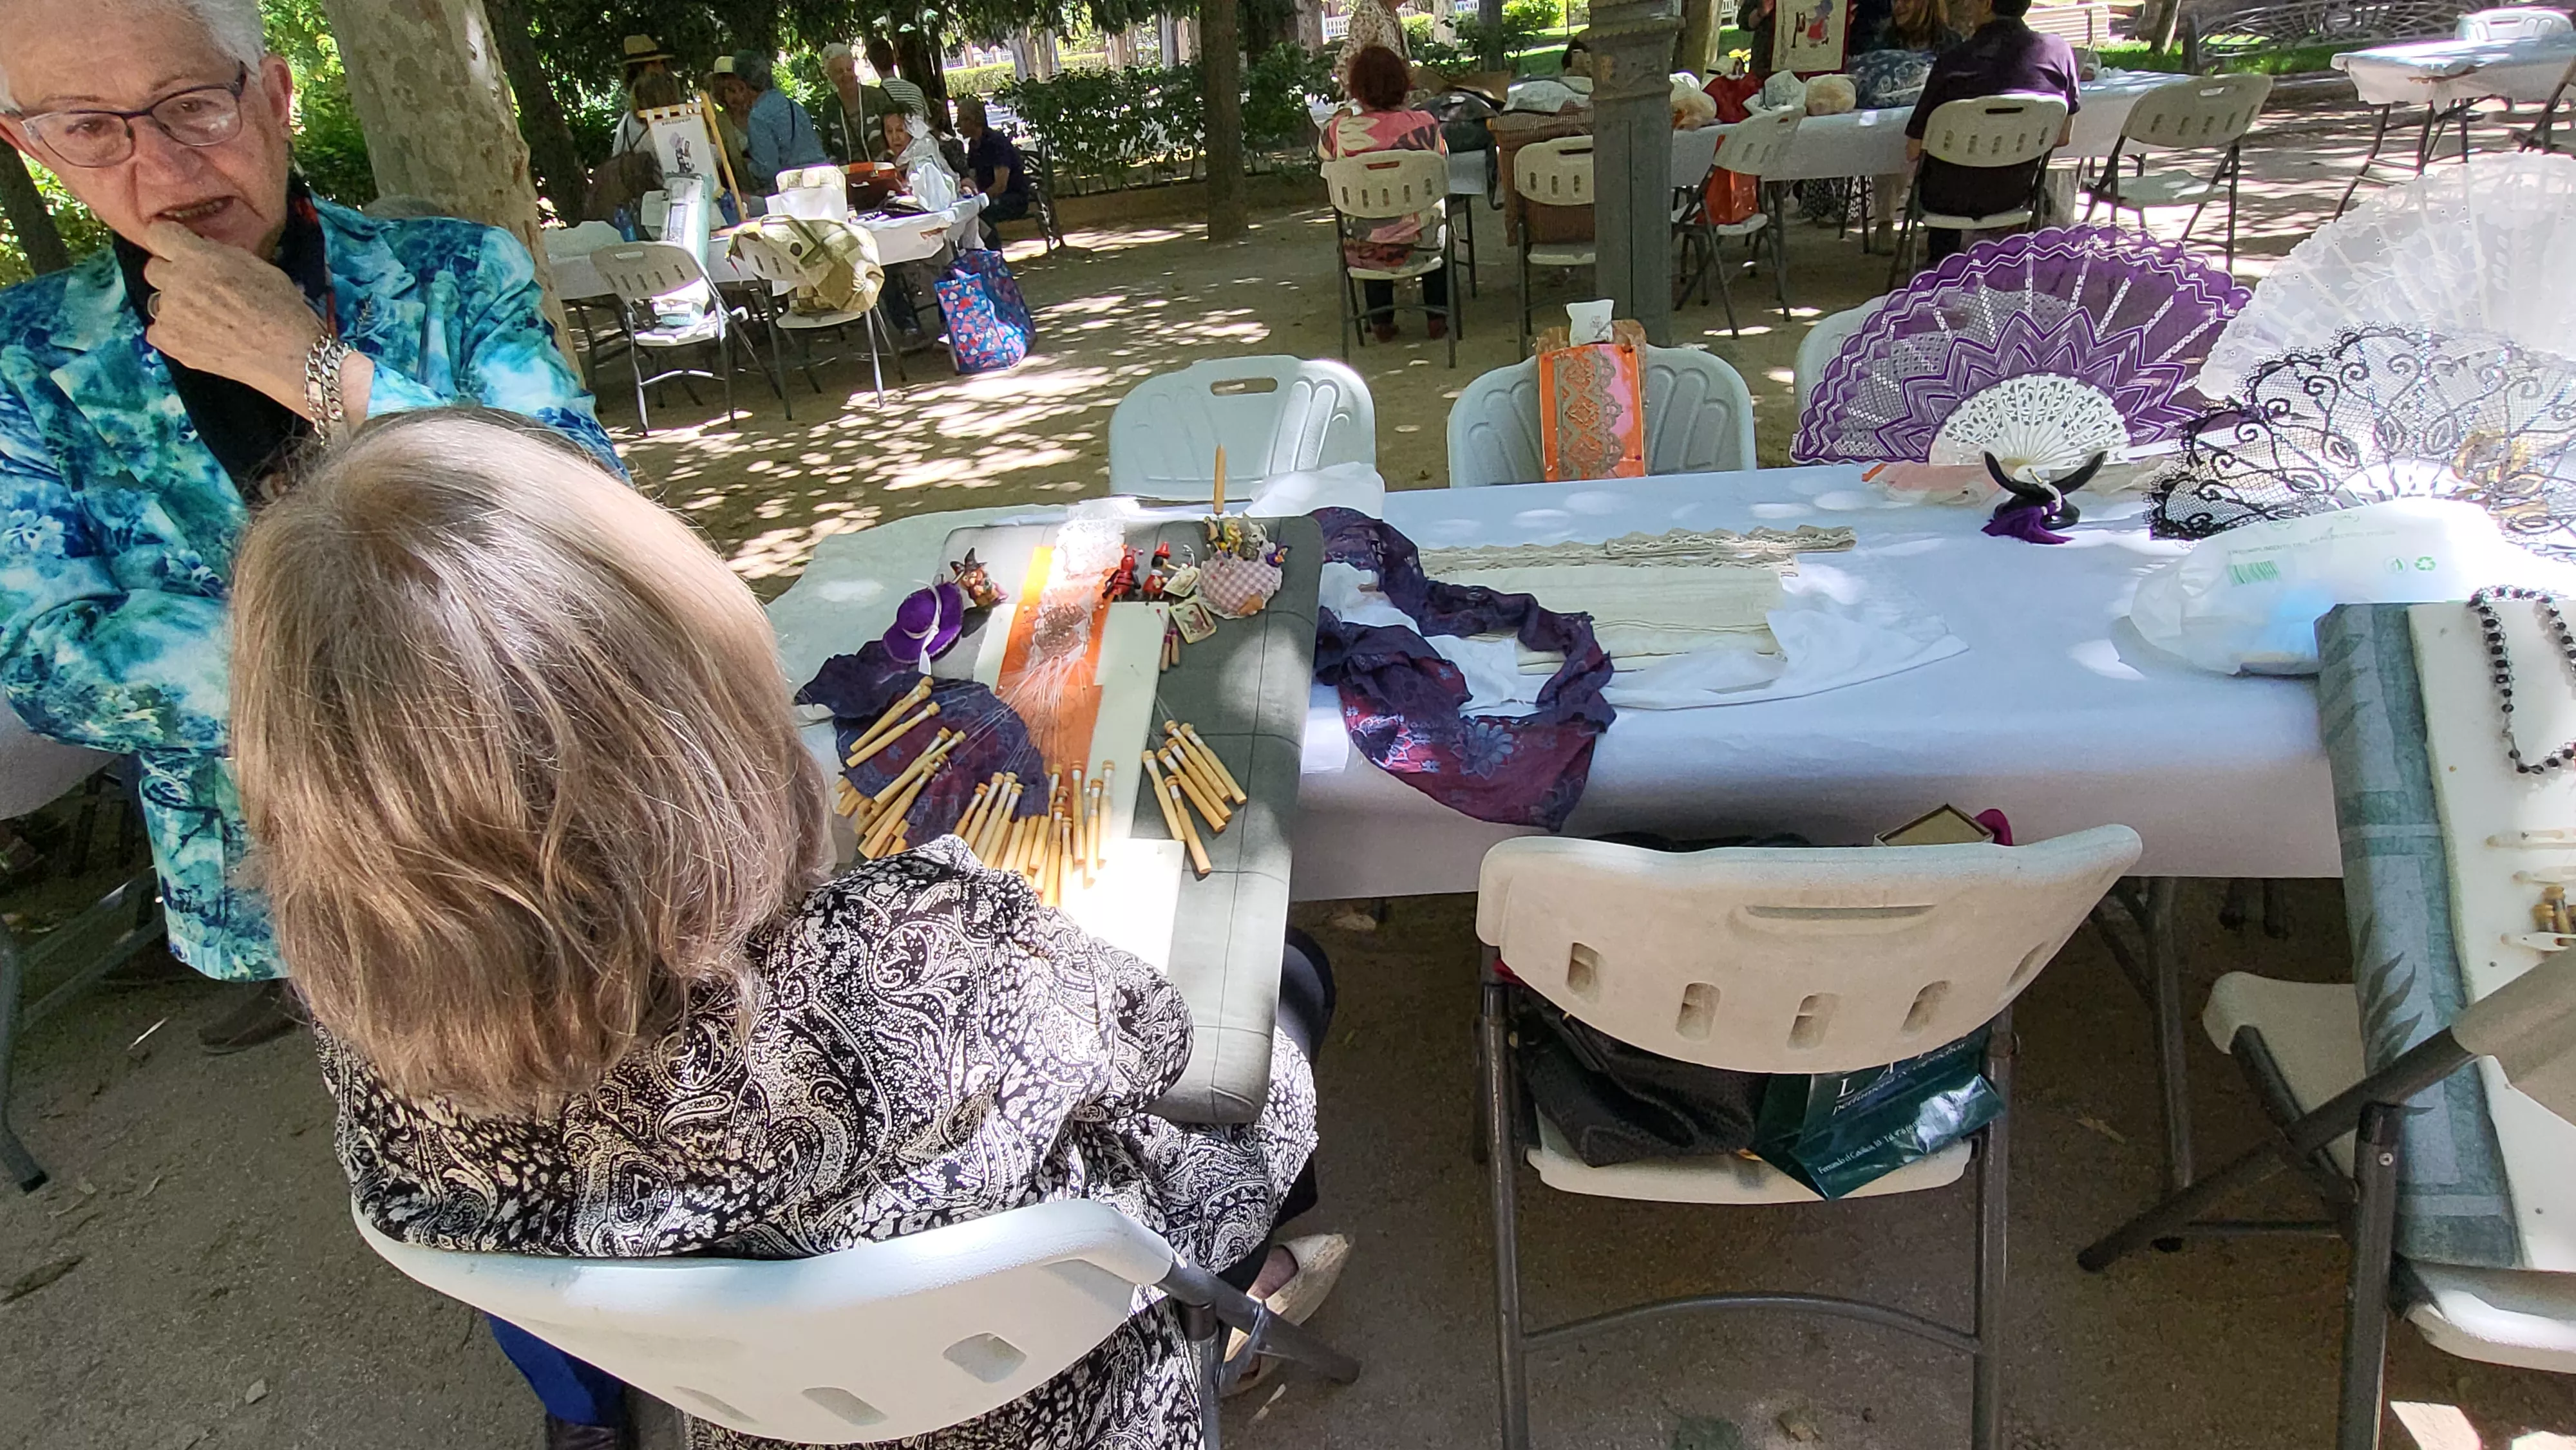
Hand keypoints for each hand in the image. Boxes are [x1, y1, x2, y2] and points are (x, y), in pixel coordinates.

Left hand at [138, 221, 325, 413]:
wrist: (289, 355)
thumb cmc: (283, 309)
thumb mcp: (259, 267)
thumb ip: (222, 253)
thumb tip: (202, 246)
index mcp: (198, 257)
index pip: (157, 233)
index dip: (169, 239)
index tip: (178, 247)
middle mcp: (176, 281)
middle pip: (153, 268)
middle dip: (173, 274)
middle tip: (199, 288)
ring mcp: (169, 313)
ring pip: (158, 301)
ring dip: (175, 305)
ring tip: (205, 319)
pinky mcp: (168, 341)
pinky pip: (157, 330)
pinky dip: (174, 333)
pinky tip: (200, 338)